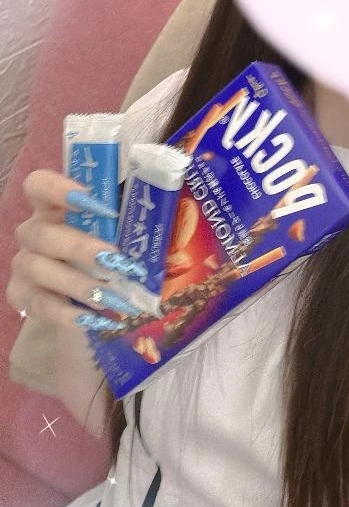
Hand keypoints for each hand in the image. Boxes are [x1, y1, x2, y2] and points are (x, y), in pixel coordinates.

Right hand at [7, 169, 144, 329]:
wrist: (93, 303)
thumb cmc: (110, 257)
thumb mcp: (123, 235)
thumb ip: (134, 217)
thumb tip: (169, 200)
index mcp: (55, 208)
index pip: (38, 185)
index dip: (56, 188)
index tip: (89, 197)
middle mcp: (34, 233)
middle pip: (40, 233)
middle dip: (79, 246)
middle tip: (114, 259)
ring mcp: (24, 265)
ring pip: (37, 269)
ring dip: (78, 283)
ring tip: (112, 298)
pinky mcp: (22, 297)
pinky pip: (39, 305)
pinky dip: (68, 314)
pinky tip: (96, 321)